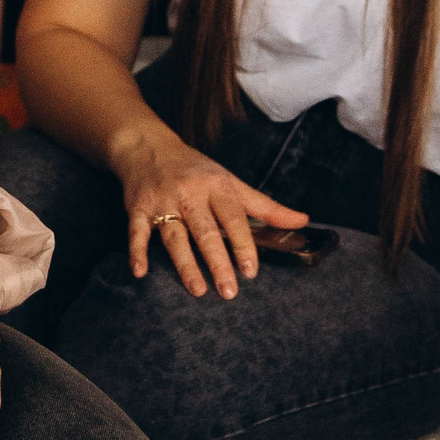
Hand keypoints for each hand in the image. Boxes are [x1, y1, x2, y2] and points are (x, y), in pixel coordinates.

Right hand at [115, 125, 307, 300]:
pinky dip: (137, 251)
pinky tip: (140, 272)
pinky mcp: (138, 208)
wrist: (148, 148)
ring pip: (174, 236)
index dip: (243, 244)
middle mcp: (189, 194)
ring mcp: (162, 201)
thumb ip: (266, 206)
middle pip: (205, 230)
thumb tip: (303, 221)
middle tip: (229, 291)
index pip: (233, 217)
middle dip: (217, 261)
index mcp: (216, 187)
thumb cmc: (196, 170)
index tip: (251, 271)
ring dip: (185, 264)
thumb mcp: (231, 182)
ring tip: (198, 290)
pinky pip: (136, 232)